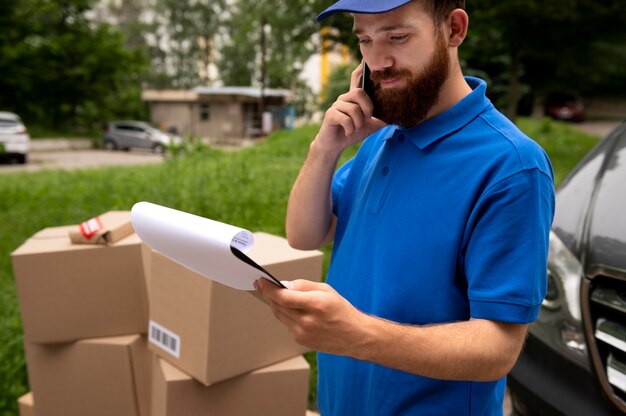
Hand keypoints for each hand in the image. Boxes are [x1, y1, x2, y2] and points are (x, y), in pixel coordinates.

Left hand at [254, 278, 371, 355]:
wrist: (355, 336)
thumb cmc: (341, 310)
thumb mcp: (327, 290)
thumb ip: (304, 286)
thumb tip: (284, 284)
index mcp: (316, 304)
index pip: (284, 296)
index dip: (269, 289)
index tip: (260, 281)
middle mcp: (308, 321)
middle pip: (278, 306)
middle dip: (268, 294)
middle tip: (261, 285)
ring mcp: (304, 333)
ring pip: (280, 316)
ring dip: (275, 305)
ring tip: (272, 295)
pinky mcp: (302, 341)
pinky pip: (288, 325)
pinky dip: (286, 315)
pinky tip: (290, 310)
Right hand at [314, 62, 386, 155]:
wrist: (334, 145)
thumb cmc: (352, 132)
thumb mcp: (370, 126)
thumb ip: (381, 120)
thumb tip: (396, 116)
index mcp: (354, 98)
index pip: (356, 77)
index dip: (361, 68)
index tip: (365, 59)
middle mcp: (344, 98)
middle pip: (359, 92)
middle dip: (367, 108)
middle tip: (367, 119)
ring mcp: (337, 105)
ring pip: (354, 109)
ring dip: (358, 123)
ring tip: (355, 129)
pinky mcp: (330, 114)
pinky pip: (346, 119)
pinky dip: (351, 129)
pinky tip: (348, 132)